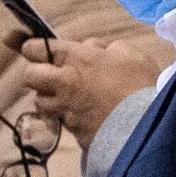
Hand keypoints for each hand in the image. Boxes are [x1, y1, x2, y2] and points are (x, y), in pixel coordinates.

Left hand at [17, 34, 170, 145]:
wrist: (146, 125)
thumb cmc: (140, 84)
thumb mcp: (130, 53)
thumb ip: (106, 47)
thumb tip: (92, 48)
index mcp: (75, 58)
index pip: (34, 48)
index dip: (30, 46)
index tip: (31, 47)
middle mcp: (62, 82)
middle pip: (29, 75)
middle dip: (36, 73)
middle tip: (51, 74)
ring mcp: (64, 109)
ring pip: (39, 101)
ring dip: (48, 97)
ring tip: (65, 98)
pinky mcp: (71, 130)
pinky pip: (58, 121)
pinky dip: (63, 117)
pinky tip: (77, 116)